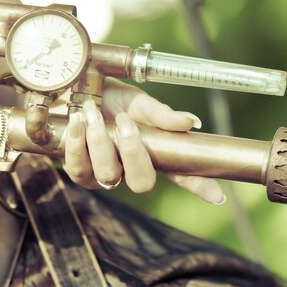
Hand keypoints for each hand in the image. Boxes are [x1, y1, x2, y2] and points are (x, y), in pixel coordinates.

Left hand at [63, 78, 225, 203]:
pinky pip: (78, 168)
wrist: (69, 90)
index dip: (199, 186)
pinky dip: (76, 143)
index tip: (217, 195)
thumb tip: (190, 123)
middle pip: (142, 183)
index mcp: (152, 152)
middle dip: (134, 153)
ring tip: (92, 113)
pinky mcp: (78, 172)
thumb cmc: (105, 97)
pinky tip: (76, 122)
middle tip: (124, 122)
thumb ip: (159, 114)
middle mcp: (130, 169)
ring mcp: (104, 174)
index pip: (181, 174)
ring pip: (108, 175)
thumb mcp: (134, 101)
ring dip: (99, 142)